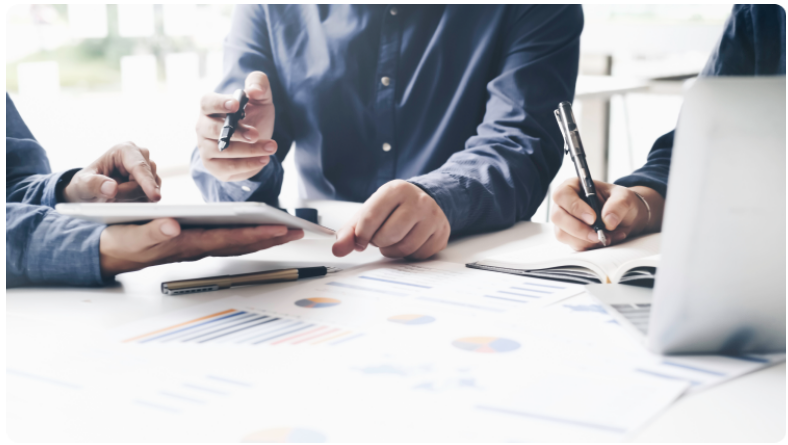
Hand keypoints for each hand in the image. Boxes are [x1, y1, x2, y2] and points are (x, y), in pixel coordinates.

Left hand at [63, 141, 160, 202]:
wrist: (90, 191)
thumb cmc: (86, 184)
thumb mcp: (81, 184)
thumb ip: (93, 184)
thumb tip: (112, 188)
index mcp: (125, 150)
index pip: (139, 167)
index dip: (147, 182)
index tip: (155, 196)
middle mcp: (141, 156)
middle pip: (146, 181)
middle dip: (130, 194)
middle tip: (112, 196)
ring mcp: (149, 169)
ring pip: (150, 191)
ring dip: (134, 199)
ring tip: (116, 197)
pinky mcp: (153, 182)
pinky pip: (152, 197)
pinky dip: (139, 202)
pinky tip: (126, 200)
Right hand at [99, 219, 303, 276]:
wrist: (110, 251)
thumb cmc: (122, 242)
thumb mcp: (132, 236)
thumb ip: (152, 231)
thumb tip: (173, 226)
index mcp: (187, 244)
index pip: (229, 239)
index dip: (255, 233)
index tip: (279, 227)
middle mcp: (198, 247)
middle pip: (241, 242)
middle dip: (270, 236)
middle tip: (297, 229)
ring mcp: (198, 245)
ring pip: (238, 241)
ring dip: (264, 236)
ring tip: (288, 229)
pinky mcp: (195, 240)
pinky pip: (229, 238)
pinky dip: (248, 233)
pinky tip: (261, 228)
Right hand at [196, 71, 276, 181]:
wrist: (256, 145)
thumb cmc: (254, 118)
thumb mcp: (261, 100)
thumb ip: (259, 85)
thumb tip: (254, 90)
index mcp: (211, 108)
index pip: (207, 102)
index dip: (219, 103)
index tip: (235, 105)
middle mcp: (203, 128)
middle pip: (212, 129)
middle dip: (236, 132)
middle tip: (256, 134)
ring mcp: (205, 148)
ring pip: (222, 151)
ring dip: (248, 150)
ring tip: (271, 147)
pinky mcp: (214, 166)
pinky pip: (228, 168)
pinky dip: (248, 164)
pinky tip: (264, 159)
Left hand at [332, 180, 450, 259]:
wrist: (422, 201)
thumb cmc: (392, 209)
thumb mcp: (369, 213)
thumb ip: (350, 232)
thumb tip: (338, 250)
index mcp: (395, 190)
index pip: (370, 219)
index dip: (361, 236)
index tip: (361, 239)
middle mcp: (418, 200)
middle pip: (388, 236)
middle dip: (379, 242)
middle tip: (380, 236)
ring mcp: (433, 216)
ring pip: (405, 248)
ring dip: (393, 250)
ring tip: (393, 240)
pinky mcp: (442, 233)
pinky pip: (420, 255)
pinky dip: (410, 254)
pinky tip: (409, 242)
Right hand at [551, 178, 663, 250]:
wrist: (625, 218)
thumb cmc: (620, 202)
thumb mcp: (625, 197)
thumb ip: (619, 204)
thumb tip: (608, 220)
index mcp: (573, 187)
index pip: (562, 194)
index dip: (574, 207)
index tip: (592, 218)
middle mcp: (564, 204)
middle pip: (558, 217)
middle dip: (579, 229)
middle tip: (598, 234)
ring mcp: (565, 222)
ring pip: (563, 234)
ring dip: (586, 240)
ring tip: (607, 236)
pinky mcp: (570, 237)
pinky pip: (573, 245)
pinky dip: (591, 246)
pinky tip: (605, 239)